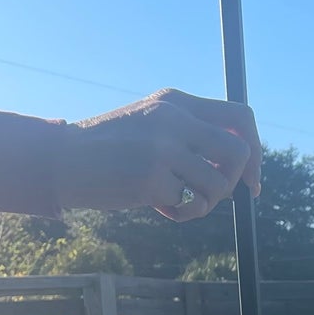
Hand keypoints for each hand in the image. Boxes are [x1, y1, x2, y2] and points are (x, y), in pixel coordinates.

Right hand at [54, 90, 262, 219]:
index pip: (240, 118)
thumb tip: (240, 165)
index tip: (251, 177)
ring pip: (219, 184)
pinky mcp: (150, 177)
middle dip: (236, 181)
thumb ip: (189, 133)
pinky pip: (188, 204)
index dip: (255, 150)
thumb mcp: (151, 124)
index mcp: (175, 102)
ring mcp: (162, 147)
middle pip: (239, 152)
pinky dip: (180, 212)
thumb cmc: (109, 149)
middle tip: (216, 195)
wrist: (58, 159)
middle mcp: (173, 119)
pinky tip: (156, 206)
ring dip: (206, 202)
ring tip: (180, 201)